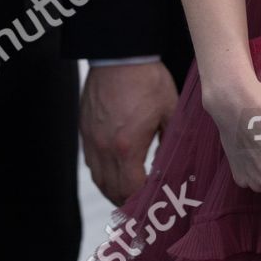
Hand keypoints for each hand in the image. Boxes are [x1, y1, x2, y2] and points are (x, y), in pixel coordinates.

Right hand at [80, 61, 178, 205]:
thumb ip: (173, 139)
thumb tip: (175, 160)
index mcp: (127, 147)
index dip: (144, 200)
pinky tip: (115, 171)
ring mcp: (91, 140)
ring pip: (98, 179)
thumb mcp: (170, 110)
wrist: (119, 55)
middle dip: (128, 201)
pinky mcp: (84, 130)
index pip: (132, 189)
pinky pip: (91, 162)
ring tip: (128, 193)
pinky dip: (103, 172)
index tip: (155, 203)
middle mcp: (104, 148)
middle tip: (143, 205)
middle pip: (112, 190)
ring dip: (113, 190)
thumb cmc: (147, 80)